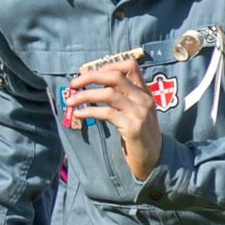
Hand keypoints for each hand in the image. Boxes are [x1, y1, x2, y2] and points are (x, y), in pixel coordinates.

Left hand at [64, 58, 161, 179]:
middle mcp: (144, 99)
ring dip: (85, 95)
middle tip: (73, 83)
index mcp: (145, 92)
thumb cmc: (140, 134)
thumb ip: (124, 97)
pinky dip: (89, 111)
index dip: (108, 66)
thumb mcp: (136, 111)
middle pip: (115, 77)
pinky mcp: (132, 127)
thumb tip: (97, 85)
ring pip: (109, 94)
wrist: (154, 157)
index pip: (130, 67)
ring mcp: (139, 112)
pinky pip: (106, 113)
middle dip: (90, 76)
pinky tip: (79, 114)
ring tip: (70, 101)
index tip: (92, 75)